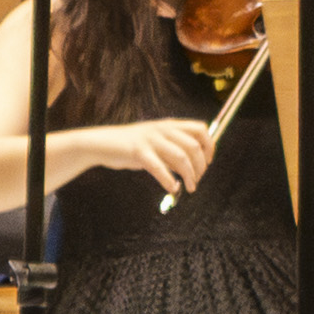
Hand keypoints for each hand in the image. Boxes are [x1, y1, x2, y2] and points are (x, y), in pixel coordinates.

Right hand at [93, 117, 220, 195]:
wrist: (103, 143)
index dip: (209, 146)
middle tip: (197, 180)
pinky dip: (169, 180)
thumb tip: (196, 165)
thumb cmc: (133, 146)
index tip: (208, 162)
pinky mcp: (138, 152)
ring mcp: (151, 140)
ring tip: (190, 187)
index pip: (200, 129)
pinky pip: (159, 168)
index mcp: (169, 125)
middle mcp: (162, 129)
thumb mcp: (157, 143)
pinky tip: (172, 188)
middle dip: (201, 166)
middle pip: (194, 146)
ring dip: (190, 175)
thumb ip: (174, 150)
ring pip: (181, 157)